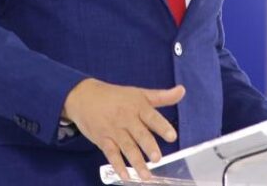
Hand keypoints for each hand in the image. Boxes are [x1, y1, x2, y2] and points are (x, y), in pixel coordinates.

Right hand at [62, 78, 184, 181]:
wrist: (84, 96)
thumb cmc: (116, 96)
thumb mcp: (139, 93)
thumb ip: (162, 96)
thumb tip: (182, 90)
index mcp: (138, 106)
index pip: (151, 117)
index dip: (162, 126)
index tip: (172, 136)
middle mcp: (126, 118)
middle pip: (139, 134)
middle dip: (148, 146)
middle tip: (157, 158)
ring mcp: (114, 130)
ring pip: (126, 147)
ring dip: (136, 162)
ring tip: (146, 176)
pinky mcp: (103, 139)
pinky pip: (111, 154)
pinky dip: (118, 166)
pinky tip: (125, 177)